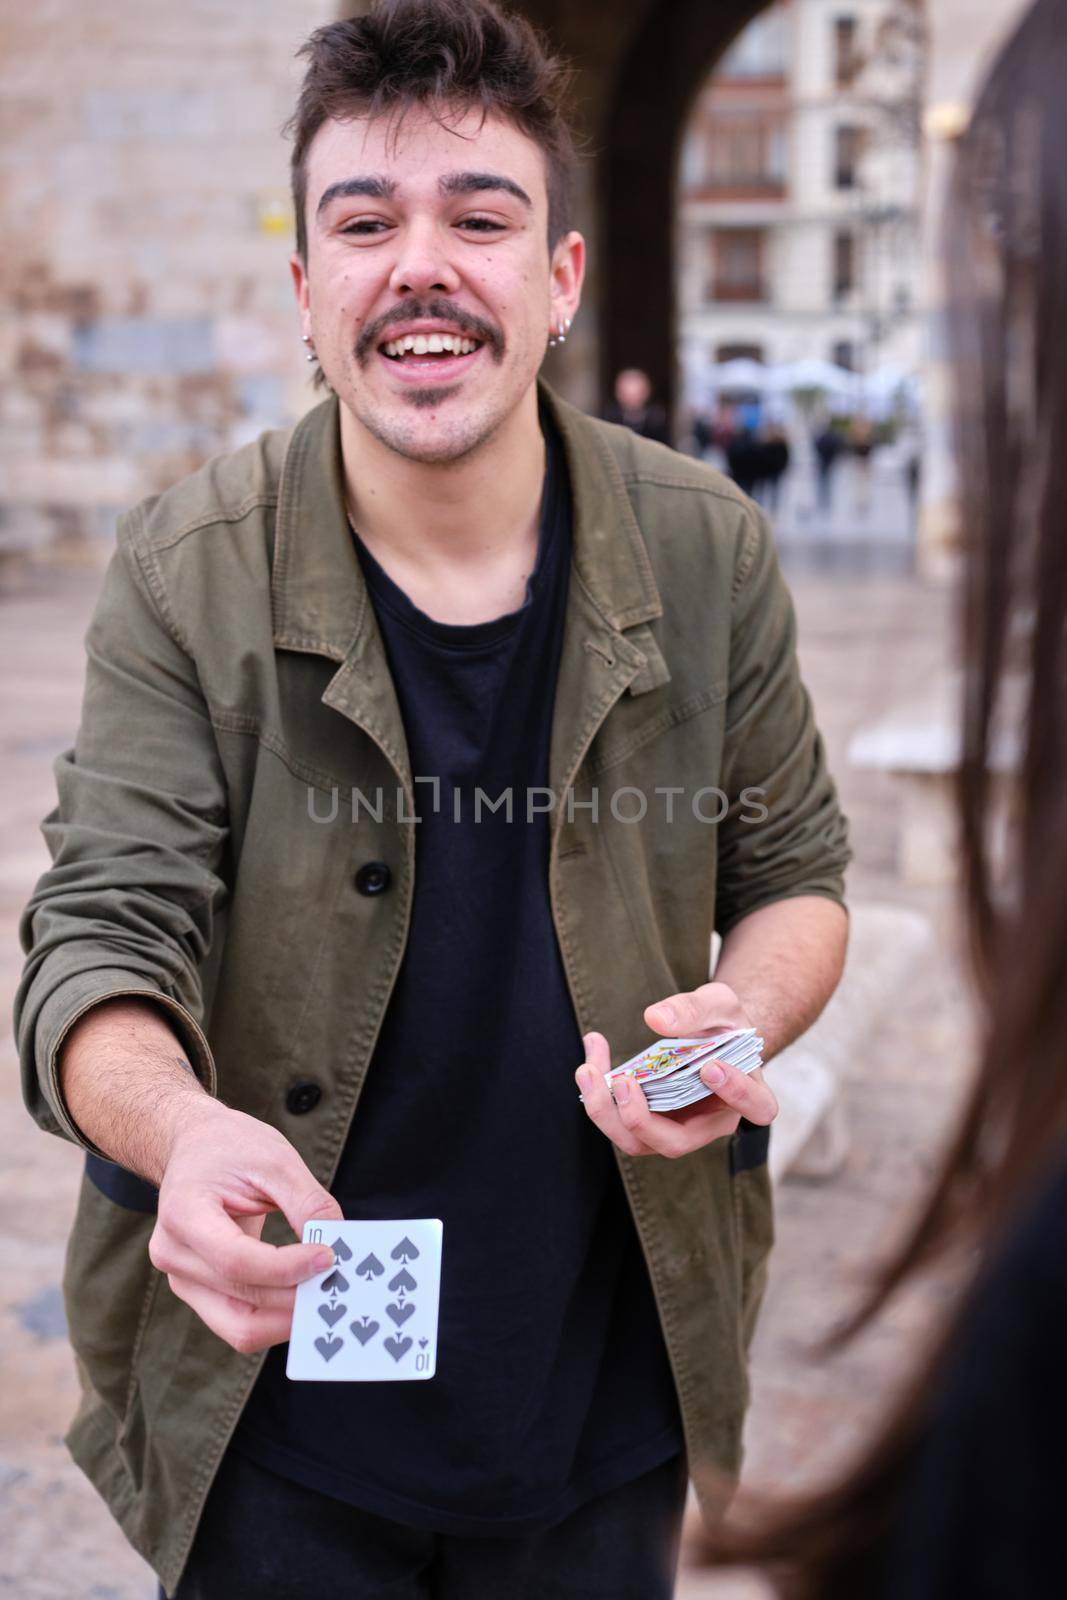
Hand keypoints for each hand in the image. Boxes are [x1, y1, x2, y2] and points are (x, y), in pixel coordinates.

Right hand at [148, 1101, 342, 1352]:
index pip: (236, 1261)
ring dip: (289, 1319)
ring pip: (242, 1328)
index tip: (330, 1257)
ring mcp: (183, 1280)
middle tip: (340, 1287)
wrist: (194, 1146)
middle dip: (296, 1301)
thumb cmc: (232, 1147)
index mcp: (183, 1213)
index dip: (287, 1268)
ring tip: (328, 1296)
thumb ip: (307, 1202)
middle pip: (241, 1303)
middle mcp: (174, 1255)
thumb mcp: (275, 1159)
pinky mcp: (200, 1293)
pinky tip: (307, 1296)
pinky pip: (242, 1321)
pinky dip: (278, 1316)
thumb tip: (336, 1244)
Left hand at [574, 981, 777, 1158]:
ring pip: (637, 1141)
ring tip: (588, 1069)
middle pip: (675, 1143)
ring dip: (606, 1111)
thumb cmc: (722, 1021)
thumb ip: (694, 1009)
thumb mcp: (718, 1002)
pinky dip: (598, 1093)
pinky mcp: (649, 1120)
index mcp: (749, 1096)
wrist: (710, 1033)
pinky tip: (593, 1053)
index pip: (756, 1109)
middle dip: (640, 1117)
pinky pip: (619, 1120)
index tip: (710, 1066)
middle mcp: (711, 1123)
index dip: (737, 1094)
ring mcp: (677, 1128)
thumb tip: (656, 1019)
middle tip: (621, 1080)